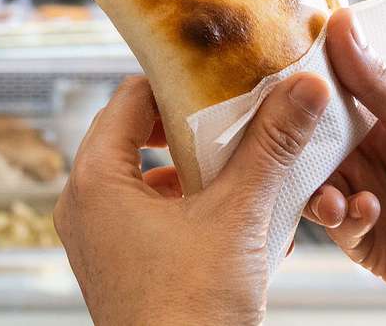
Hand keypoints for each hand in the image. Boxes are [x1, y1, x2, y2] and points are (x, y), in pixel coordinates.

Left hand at [54, 72, 330, 325]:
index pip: (130, 98)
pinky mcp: (113, 268)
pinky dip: (185, 209)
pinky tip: (235, 220)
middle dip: (188, 128)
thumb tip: (304, 89)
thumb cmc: (193, 311)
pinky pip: (145, 218)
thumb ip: (270, 147)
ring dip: (191, 171)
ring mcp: (94, 239)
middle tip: (234, 122)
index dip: (180, 84)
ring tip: (241, 170)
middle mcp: (81, 203)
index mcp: (93, 177)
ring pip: (142, 179)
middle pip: (132, 135)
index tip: (221, 83)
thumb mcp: (239, 217)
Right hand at [303, 6, 385, 319]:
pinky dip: (342, 219)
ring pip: (313, 188)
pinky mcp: (371, 244)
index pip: (325, 99)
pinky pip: (338, 230)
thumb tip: (341, 20)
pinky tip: (365, 211)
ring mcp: (367, 201)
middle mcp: (368, 159)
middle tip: (277, 139)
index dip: (296, 91)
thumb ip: (378, 83)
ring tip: (331, 191)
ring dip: (314, 187)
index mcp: (381, 122)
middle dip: (293, 143)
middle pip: (309, 145)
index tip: (270, 83)